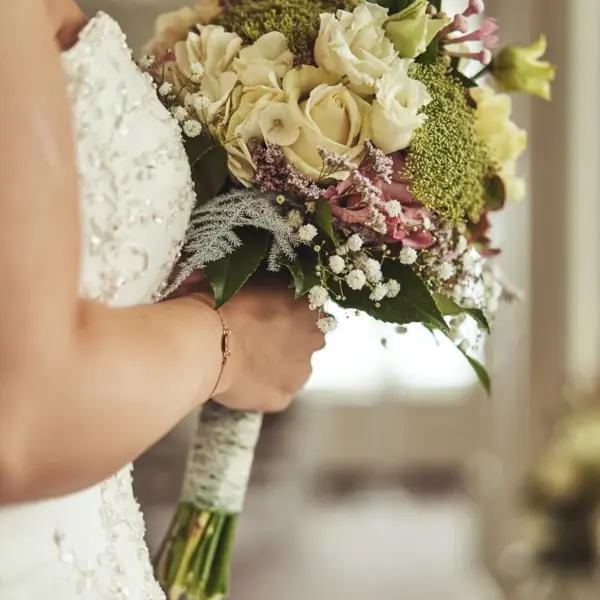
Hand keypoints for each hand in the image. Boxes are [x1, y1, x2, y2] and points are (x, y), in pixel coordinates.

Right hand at [177, 271, 325, 412]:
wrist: (204, 341)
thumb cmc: (219, 302)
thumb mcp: (245, 277)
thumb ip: (264, 282)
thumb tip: (257, 280)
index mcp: (309, 304)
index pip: (311, 309)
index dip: (290, 313)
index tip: (271, 316)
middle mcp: (314, 337)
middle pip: (309, 339)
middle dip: (291, 339)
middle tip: (259, 338)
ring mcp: (302, 370)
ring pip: (296, 367)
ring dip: (280, 364)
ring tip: (249, 361)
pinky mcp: (285, 397)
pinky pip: (278, 393)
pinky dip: (265, 388)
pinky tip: (244, 380)